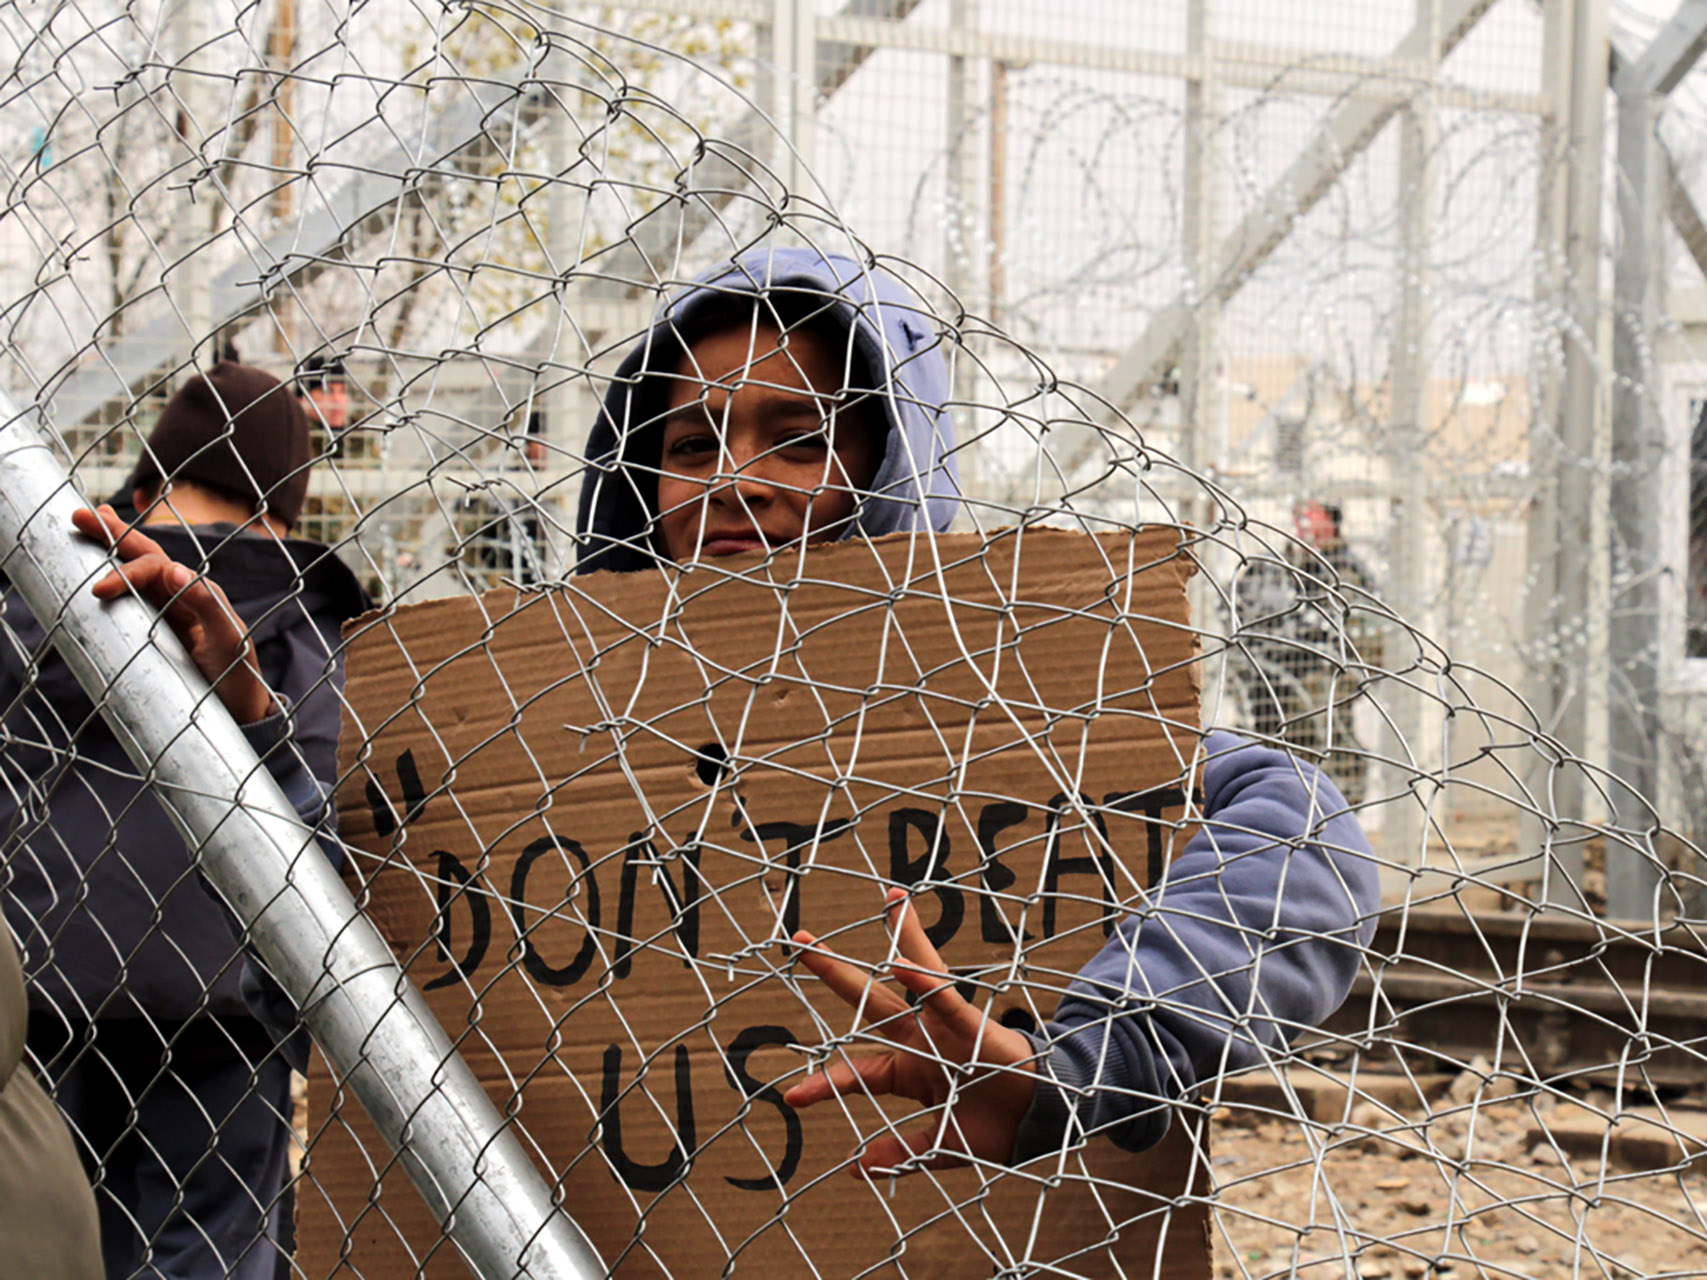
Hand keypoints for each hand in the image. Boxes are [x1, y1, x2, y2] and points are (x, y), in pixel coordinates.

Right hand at [72, 505, 274, 724]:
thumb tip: (172, 569)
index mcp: (198, 592)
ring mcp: (166, 613)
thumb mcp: (228, 641)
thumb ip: (208, 606)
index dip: (127, 570)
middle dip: (113, 534)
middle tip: (79, 514)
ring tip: (85, 522)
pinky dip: (112, 578)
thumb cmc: (236, 676)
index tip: (100, 590)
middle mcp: (181, 596)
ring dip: (109, 547)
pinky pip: (129, 600)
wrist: (237, 712)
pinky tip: (94, 571)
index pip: (157, 566)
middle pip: (144, 556)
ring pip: (134, 572)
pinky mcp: (153, 633)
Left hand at [783, 887, 1038, 1176]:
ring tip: (891, 899)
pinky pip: (946, 1000)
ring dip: (902, 936)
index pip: (857, 1070)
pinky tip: (902, 961)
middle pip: (869, 998)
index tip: (792, 1096)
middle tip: (802, 939)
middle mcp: (921, 1038)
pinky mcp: (972, 1026)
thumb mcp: (938, 1145)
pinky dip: (925, 983)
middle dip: (835, 970)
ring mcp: (945, 1027)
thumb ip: (900, 1152)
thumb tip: (858, 1168)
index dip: (825, 1083)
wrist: (1038, 1124)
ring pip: (914, 976)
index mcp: (907, 1068)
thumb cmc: (991, 1127)